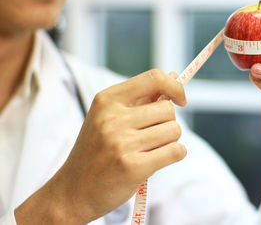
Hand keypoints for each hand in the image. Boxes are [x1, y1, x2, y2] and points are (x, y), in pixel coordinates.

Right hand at [15, 69, 186, 223]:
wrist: (73, 191)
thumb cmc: (97, 151)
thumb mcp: (110, 117)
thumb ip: (142, 98)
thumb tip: (175, 77)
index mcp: (108, 100)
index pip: (154, 78)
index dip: (174, 87)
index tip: (179, 100)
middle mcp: (113, 118)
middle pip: (168, 109)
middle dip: (168, 123)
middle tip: (153, 136)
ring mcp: (122, 143)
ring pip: (174, 130)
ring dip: (170, 141)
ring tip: (151, 149)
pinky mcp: (133, 167)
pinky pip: (175, 151)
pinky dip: (176, 154)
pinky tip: (160, 159)